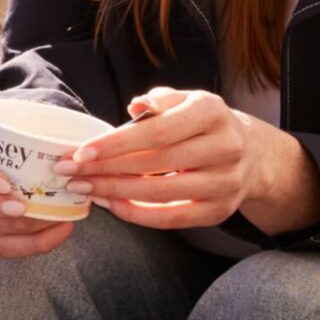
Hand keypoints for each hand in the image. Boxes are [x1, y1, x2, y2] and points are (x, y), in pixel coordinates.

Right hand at [0, 134, 78, 258]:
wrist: (24, 169)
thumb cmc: (20, 148)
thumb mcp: (23, 134)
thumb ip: (36, 136)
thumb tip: (71, 151)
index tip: (4, 183)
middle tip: (21, 207)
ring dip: (16, 228)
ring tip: (49, 218)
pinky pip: (2, 247)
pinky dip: (33, 244)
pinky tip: (60, 230)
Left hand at [66, 88, 319, 235]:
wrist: (250, 154)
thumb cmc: (202, 124)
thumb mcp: (185, 101)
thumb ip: (159, 101)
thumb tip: (137, 106)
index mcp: (212, 112)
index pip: (158, 131)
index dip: (117, 144)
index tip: (81, 152)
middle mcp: (225, 147)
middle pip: (155, 163)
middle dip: (106, 169)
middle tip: (69, 172)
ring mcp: (225, 183)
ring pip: (161, 193)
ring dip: (115, 193)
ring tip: (84, 188)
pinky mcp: (219, 211)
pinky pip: (171, 219)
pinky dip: (137, 215)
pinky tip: (111, 205)